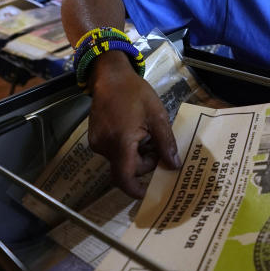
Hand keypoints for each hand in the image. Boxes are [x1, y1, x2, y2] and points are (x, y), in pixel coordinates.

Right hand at [85, 53, 179, 197]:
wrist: (110, 76)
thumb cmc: (136, 93)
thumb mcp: (157, 116)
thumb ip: (166, 143)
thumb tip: (174, 166)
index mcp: (121, 142)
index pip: (125, 178)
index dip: (137, 191)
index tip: (150, 194)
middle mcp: (105, 147)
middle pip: (127, 169)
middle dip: (144, 163)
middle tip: (158, 147)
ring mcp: (97, 143)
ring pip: (121, 160)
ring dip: (136, 154)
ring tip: (147, 134)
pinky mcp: (95, 138)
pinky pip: (113, 151)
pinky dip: (127, 148)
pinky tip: (135, 131)